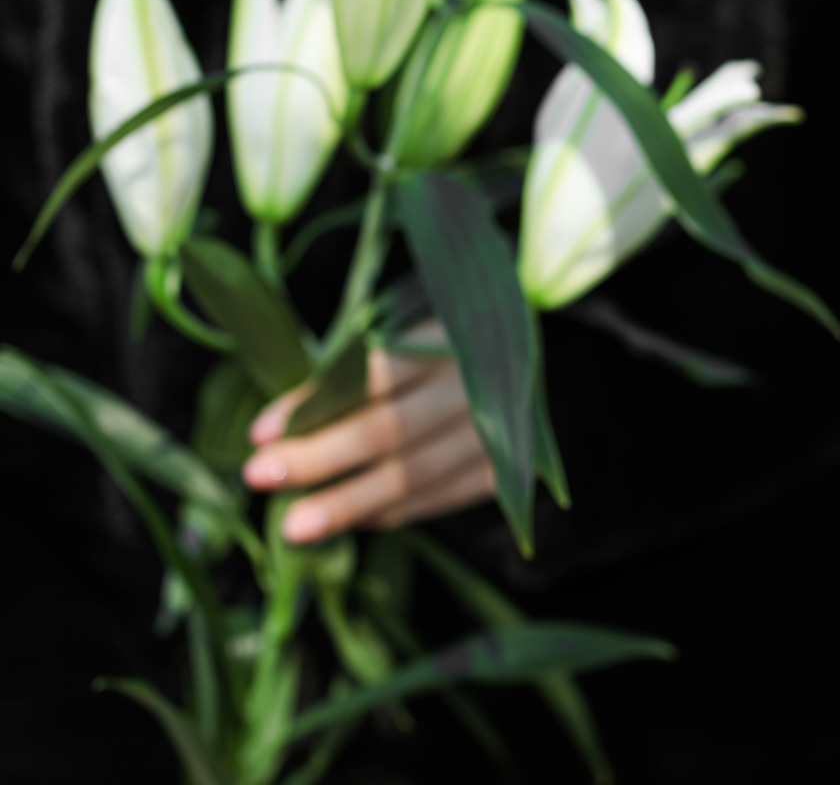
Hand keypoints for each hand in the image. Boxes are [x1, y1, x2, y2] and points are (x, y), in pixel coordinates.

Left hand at [243, 323, 494, 543]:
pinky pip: (441, 496)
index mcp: (453, 333)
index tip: (261, 432)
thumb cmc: (464, 337)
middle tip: (260, 477)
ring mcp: (500, 432)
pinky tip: (354, 520)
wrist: (565, 360)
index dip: (314, 403)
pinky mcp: (509, 469)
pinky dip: (394, 511)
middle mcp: (480, 384)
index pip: (372, 372)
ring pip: (415, 474)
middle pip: (389, 428)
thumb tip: (283, 422)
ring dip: (349, 502)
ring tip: (294, 527)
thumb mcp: (417, 326)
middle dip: (319, 457)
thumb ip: (359, 367)